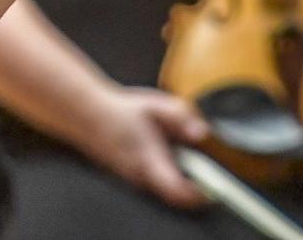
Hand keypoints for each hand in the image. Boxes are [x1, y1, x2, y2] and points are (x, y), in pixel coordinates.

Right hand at [78, 85, 209, 208]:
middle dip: (194, 187)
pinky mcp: (133, 180)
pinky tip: (166, 154)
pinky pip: (156, 185)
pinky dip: (168, 175)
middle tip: (206, 169)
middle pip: (176, 196)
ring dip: (181, 179)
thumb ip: (182, 117)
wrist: (87, 116)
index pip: (178, 191)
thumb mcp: (155, 105)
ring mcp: (136, 182)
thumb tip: (202, 133)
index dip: (200, 195)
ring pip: (166, 191)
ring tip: (183, 155)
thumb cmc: (121, 111)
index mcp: (149, 160)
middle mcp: (142, 177)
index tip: (215, 188)